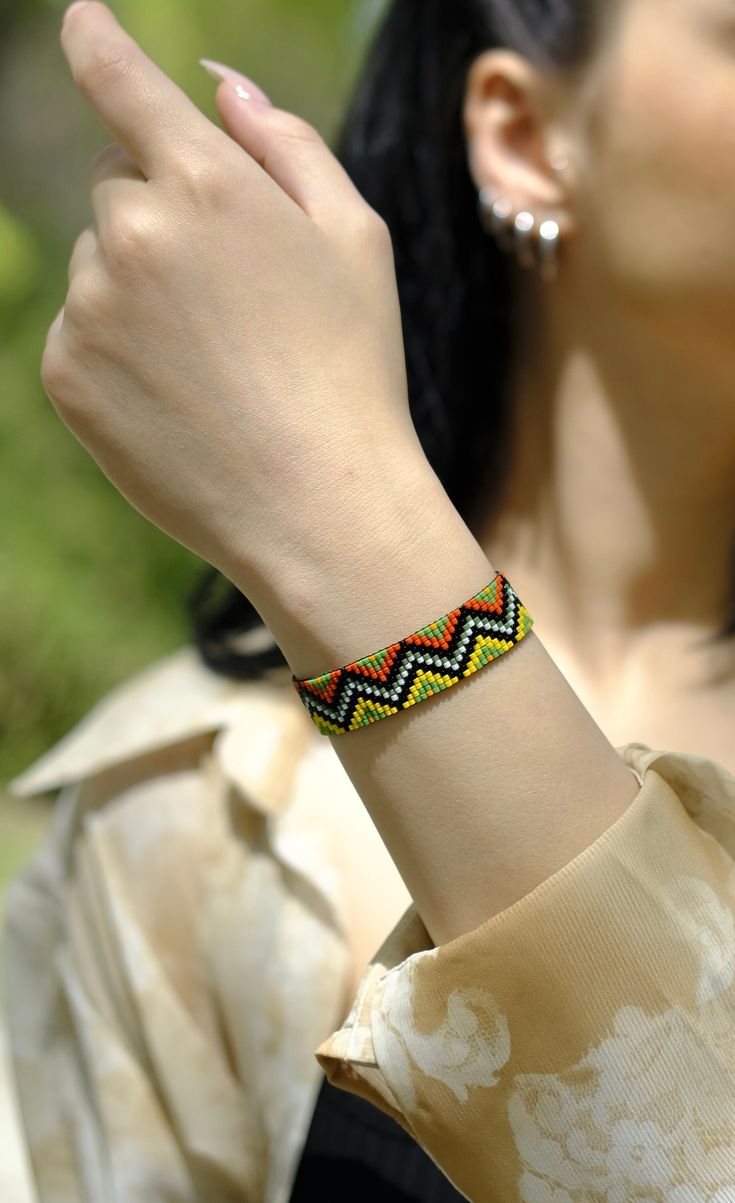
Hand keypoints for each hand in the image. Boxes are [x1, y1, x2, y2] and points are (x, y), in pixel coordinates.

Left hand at [43, 2, 422, 597]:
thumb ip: (285, 143)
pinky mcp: (65, 373)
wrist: (318, 505)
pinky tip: (180, 395)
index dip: (96, 42)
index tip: (79, 22)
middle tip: (230, 290)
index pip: (118, 79)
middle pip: (115, 181)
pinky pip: (81, 331)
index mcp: (205, 182)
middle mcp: (130, 231)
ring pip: (98, 261)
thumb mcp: (356, 239)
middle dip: (161, 209)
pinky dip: (118, 349)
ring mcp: (89, 307)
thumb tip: (218, 86)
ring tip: (214, 360)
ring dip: (139, 285)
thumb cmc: (353, 368)